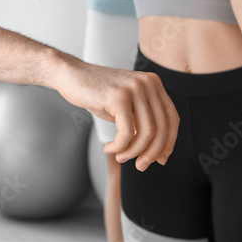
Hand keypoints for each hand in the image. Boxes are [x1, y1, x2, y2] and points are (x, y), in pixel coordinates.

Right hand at [53, 57, 177, 170]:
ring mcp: (134, 88)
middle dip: (151, 153)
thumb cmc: (96, 93)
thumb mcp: (126, 105)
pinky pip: (126, 133)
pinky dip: (119, 147)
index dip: (169, 142)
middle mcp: (148, 83)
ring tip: (121, 157)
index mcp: (153, 83)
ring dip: (133, 152)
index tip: (160, 159)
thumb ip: (143, 120)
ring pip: (145, 133)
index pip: (172, 118)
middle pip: (161, 128)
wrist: (69, 75)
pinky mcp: (119, 97)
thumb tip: (159, 152)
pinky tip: (109, 148)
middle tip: (140, 166)